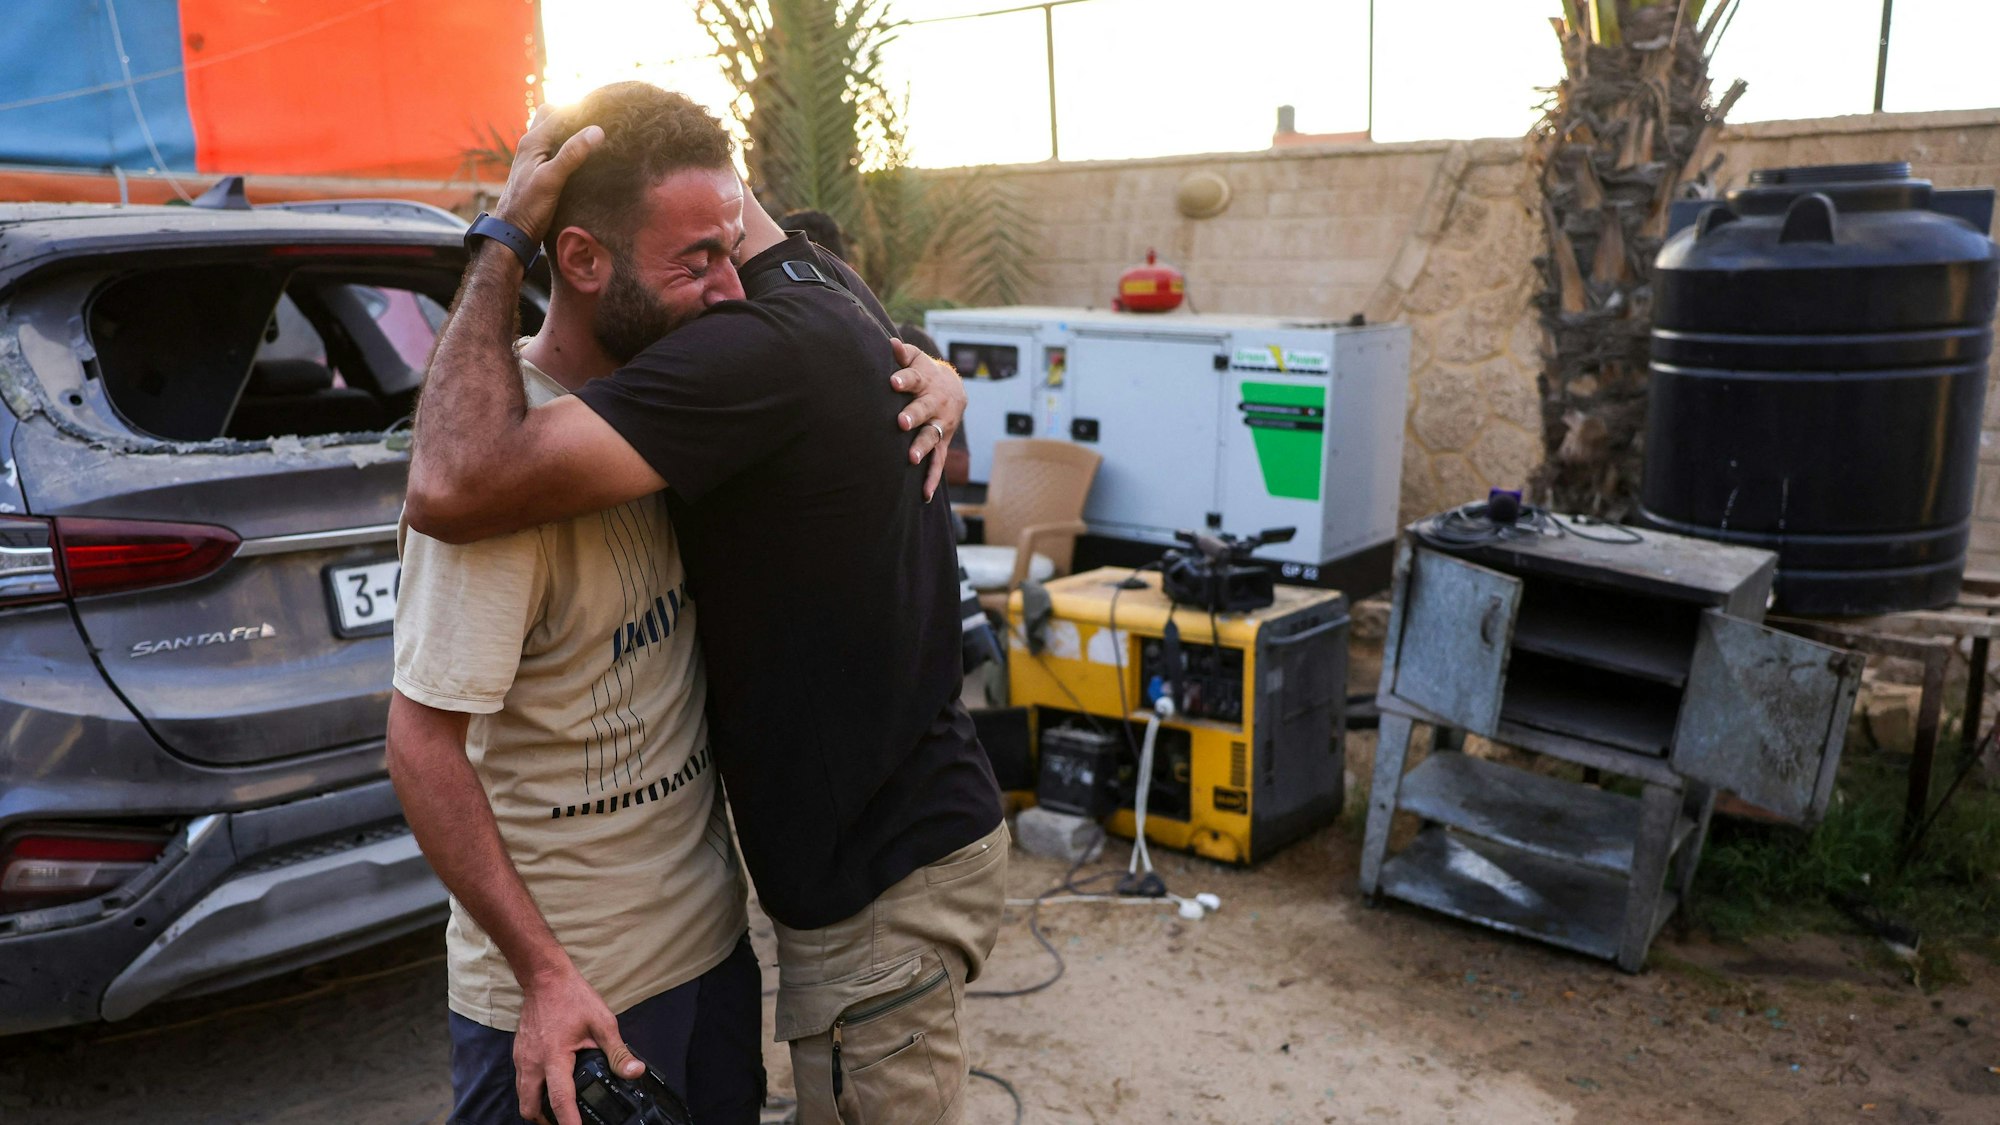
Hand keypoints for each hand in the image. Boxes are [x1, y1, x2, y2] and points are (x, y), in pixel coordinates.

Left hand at [493, 106, 604, 244]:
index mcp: (532, 141)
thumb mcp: (552, 179)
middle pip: (551, 116)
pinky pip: (553, 148)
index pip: (559, 114)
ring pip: (551, 132)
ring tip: (591, 136)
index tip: (603, 110)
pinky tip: (581, 156)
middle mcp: (531, 144)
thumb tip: (596, 130)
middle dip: (570, 114)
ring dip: (568, 130)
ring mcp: (534, 157)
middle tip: (594, 121)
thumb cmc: (529, 206)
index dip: (580, 110)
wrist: (513, 231)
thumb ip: (572, 154)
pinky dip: (566, 145)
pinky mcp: (539, 170)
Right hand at [514, 965, 642, 1124]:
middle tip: (567, 1123)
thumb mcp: (602, 1022)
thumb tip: (635, 1072)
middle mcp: (532, 1062)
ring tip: (559, 1113)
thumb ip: (617, 1052)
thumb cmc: (573, 998)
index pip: (560, 1100)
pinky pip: (521, 1084)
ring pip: (523, 1098)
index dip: (569, 1121)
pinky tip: (550, 1089)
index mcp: (554, 1057)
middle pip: (530, 1108)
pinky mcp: (518, 1054)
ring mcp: (521, 1059)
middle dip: (547, 1122)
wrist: (544, 978)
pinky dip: (532, 1094)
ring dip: (537, 1109)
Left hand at [889, 338, 965, 501]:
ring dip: (922, 447)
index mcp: (925, 382)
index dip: (904, 380)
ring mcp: (940, 425)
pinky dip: (932, 478)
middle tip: (902, 423)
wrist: (954, 390)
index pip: (914, 379)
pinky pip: (938, 462)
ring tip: (911, 458)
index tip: (893, 382)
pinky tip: (923, 495)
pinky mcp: (942, 443)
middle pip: (924, 410)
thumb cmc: (924, 374)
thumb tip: (890, 343)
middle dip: (914, 416)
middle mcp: (935, 405)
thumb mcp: (917, 360)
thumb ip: (903, 354)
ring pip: (931, 437)